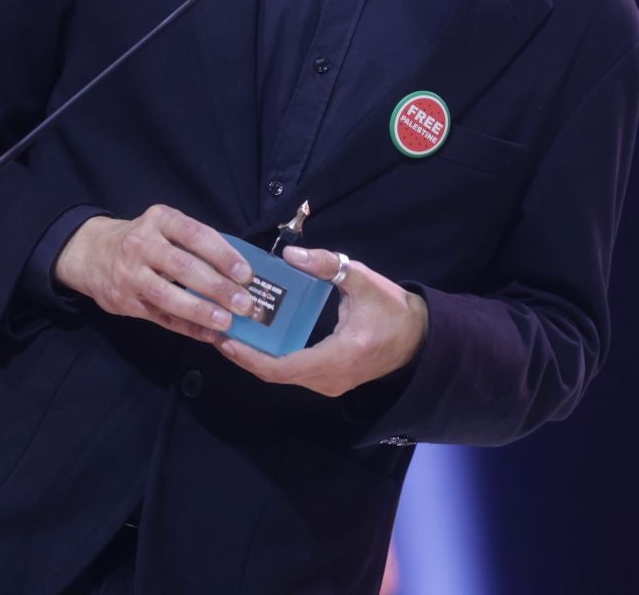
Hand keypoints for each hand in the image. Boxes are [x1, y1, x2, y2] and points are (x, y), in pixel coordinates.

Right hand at [52, 205, 253, 343]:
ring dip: (201, 311)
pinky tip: (208, 334)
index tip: (246, 274)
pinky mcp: (125, 301)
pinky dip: (187, 327)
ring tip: (227, 322)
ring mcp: (130, 274)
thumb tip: (239, 270)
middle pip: (184, 267)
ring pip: (169, 296)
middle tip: (244, 303)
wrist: (91, 254)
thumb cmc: (143, 240)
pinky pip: (160, 317)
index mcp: (159, 220)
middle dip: (217, 287)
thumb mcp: (164, 227)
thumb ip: (195, 242)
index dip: (223, 255)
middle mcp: (142, 244)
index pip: (195, 235)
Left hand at [216, 246, 427, 396]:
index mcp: (337, 356)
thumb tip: (290, 254)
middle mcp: (329, 379)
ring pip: (283, 375)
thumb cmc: (392, 310)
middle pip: (276, 374)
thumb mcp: (362, 280)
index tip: (227, 339)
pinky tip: (258, 337)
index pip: (283, 367)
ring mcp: (329, 384)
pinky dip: (272, 357)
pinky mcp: (329, 380)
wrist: (418, 338)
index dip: (251, 356)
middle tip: (219, 329)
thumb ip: (327, 265)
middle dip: (245, 354)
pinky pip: (293, 372)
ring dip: (256, 357)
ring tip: (232, 331)